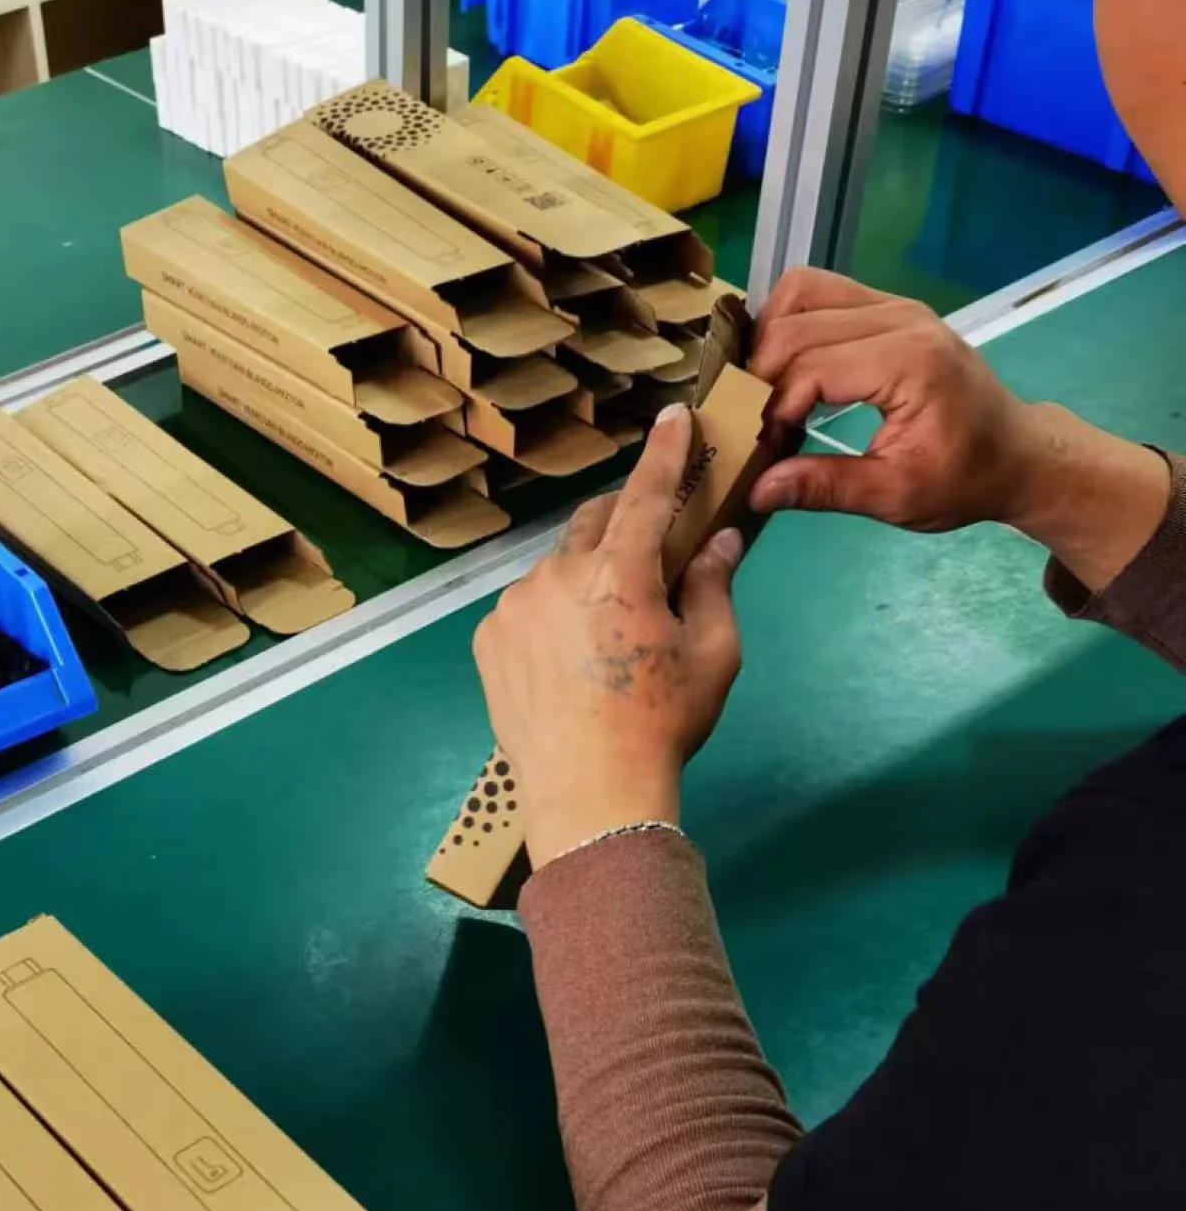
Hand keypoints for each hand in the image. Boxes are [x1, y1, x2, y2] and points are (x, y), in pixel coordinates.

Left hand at [473, 406, 743, 870]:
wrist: (590, 793)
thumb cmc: (661, 726)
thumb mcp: (712, 654)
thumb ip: (712, 586)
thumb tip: (720, 542)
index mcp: (618, 573)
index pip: (646, 493)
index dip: (664, 451)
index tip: (672, 417)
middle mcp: (557, 576)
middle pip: (595, 523)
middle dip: (624, 524)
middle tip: (649, 553)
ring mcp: (515, 606)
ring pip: (557, 569)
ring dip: (584, 578)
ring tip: (607, 632)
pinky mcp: (489, 638)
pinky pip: (525, 607)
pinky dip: (550, 615)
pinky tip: (570, 660)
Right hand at [750, 267, 1169, 588]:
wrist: (1015, 453)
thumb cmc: (963, 479)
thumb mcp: (895, 496)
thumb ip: (825, 487)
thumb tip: (757, 489)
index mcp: (908, 362)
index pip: (809, 368)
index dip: (773, 411)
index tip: (767, 452)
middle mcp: (900, 317)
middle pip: (795, 323)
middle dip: (761, 375)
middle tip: (757, 423)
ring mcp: (895, 304)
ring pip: (801, 291)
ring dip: (769, 337)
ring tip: (765, 389)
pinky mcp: (890, 306)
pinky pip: (821, 291)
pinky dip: (790, 322)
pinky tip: (787, 367)